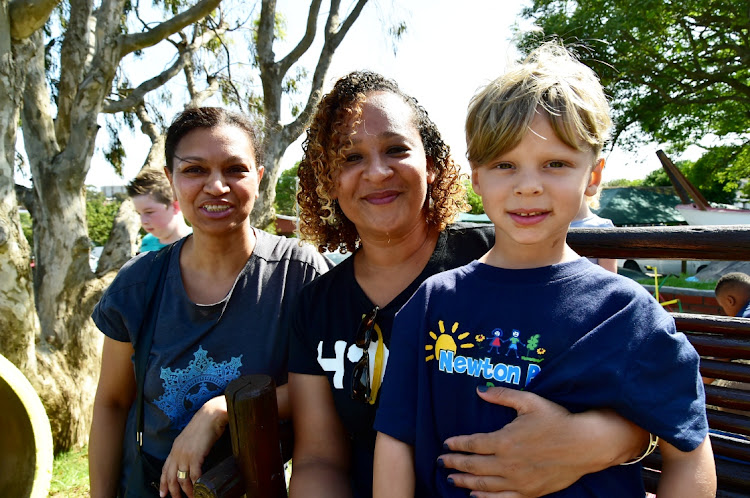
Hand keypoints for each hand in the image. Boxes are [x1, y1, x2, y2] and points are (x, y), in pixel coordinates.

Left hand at [159, 396, 228, 497]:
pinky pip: (194, 475)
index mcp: (175, 447)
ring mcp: (185, 454)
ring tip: (191, 497)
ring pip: (182, 479)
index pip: (165, 469)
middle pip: (171, 477)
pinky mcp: (196, 456)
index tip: (162, 494)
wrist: (211, 415)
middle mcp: (177, 452)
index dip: (163, 483)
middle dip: (173, 491)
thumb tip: (192, 458)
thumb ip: (188, 448)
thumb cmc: (205, 424)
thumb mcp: (192, 437)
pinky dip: (196, 485)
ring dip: (186, 491)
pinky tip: (199, 489)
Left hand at [439, 386, 641, 496]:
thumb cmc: (557, 420)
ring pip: (483, 485)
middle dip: (454, 464)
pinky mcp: (530, 492)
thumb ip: (502, 395)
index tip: (445, 445)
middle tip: (441, 462)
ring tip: (451, 479)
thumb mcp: (529, 401)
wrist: (586, 444)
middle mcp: (507, 464)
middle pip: (472, 467)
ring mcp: (518, 482)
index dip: (456, 445)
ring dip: (464, 482)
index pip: (472, 445)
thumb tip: (480, 390)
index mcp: (504, 441)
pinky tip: (475, 495)